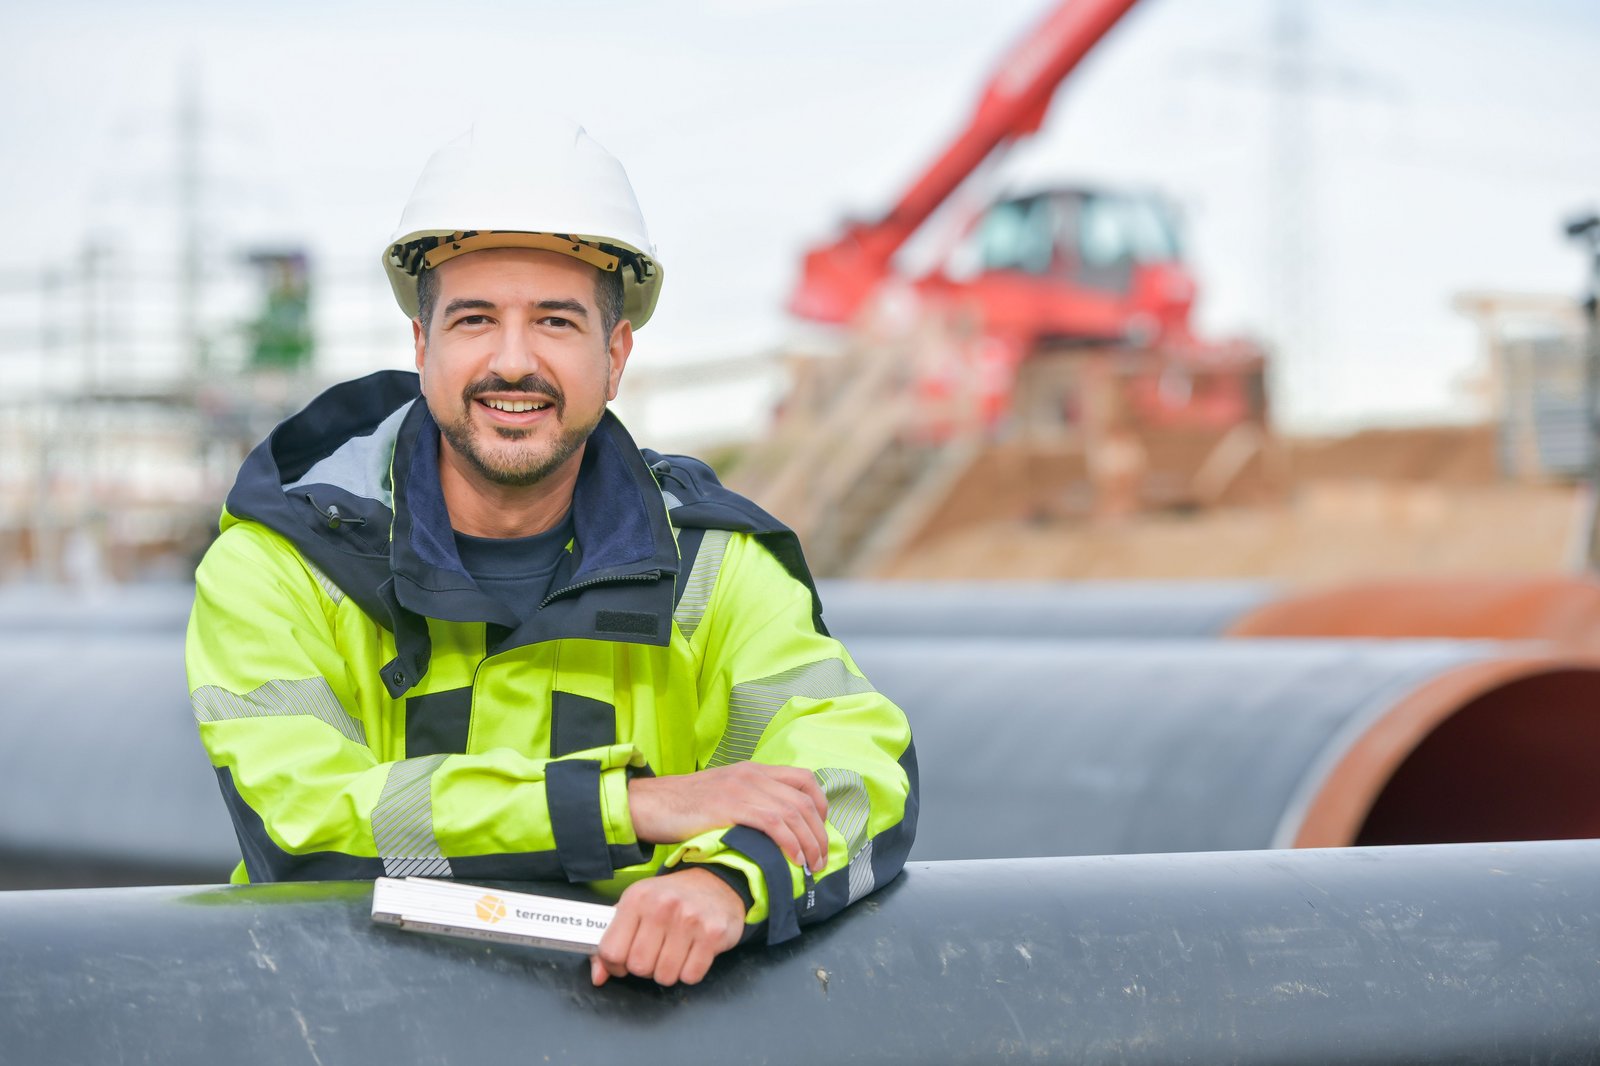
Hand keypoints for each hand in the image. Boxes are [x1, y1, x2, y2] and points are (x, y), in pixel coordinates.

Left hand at [590, 868, 744, 985]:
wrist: (717, 882)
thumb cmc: (671, 898)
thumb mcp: (637, 907)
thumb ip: (613, 940)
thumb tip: (598, 977)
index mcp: (636, 898)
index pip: (611, 950)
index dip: (615, 964)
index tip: (624, 962)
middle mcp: (662, 906)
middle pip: (639, 967)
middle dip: (645, 968)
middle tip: (655, 954)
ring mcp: (689, 919)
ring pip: (665, 976)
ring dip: (668, 972)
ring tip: (674, 952)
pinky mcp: (712, 934)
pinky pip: (691, 976)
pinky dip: (690, 972)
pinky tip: (692, 953)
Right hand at [628, 763, 829, 869]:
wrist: (650, 804)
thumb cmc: (683, 808)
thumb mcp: (723, 797)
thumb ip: (749, 804)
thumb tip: (776, 833)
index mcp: (753, 770)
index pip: (804, 779)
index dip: (821, 805)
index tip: (820, 831)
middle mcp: (753, 775)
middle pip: (804, 800)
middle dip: (819, 833)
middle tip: (820, 860)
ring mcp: (742, 788)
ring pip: (794, 812)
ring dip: (809, 843)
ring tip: (811, 867)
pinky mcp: (731, 806)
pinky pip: (774, 822)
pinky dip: (790, 842)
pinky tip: (793, 860)